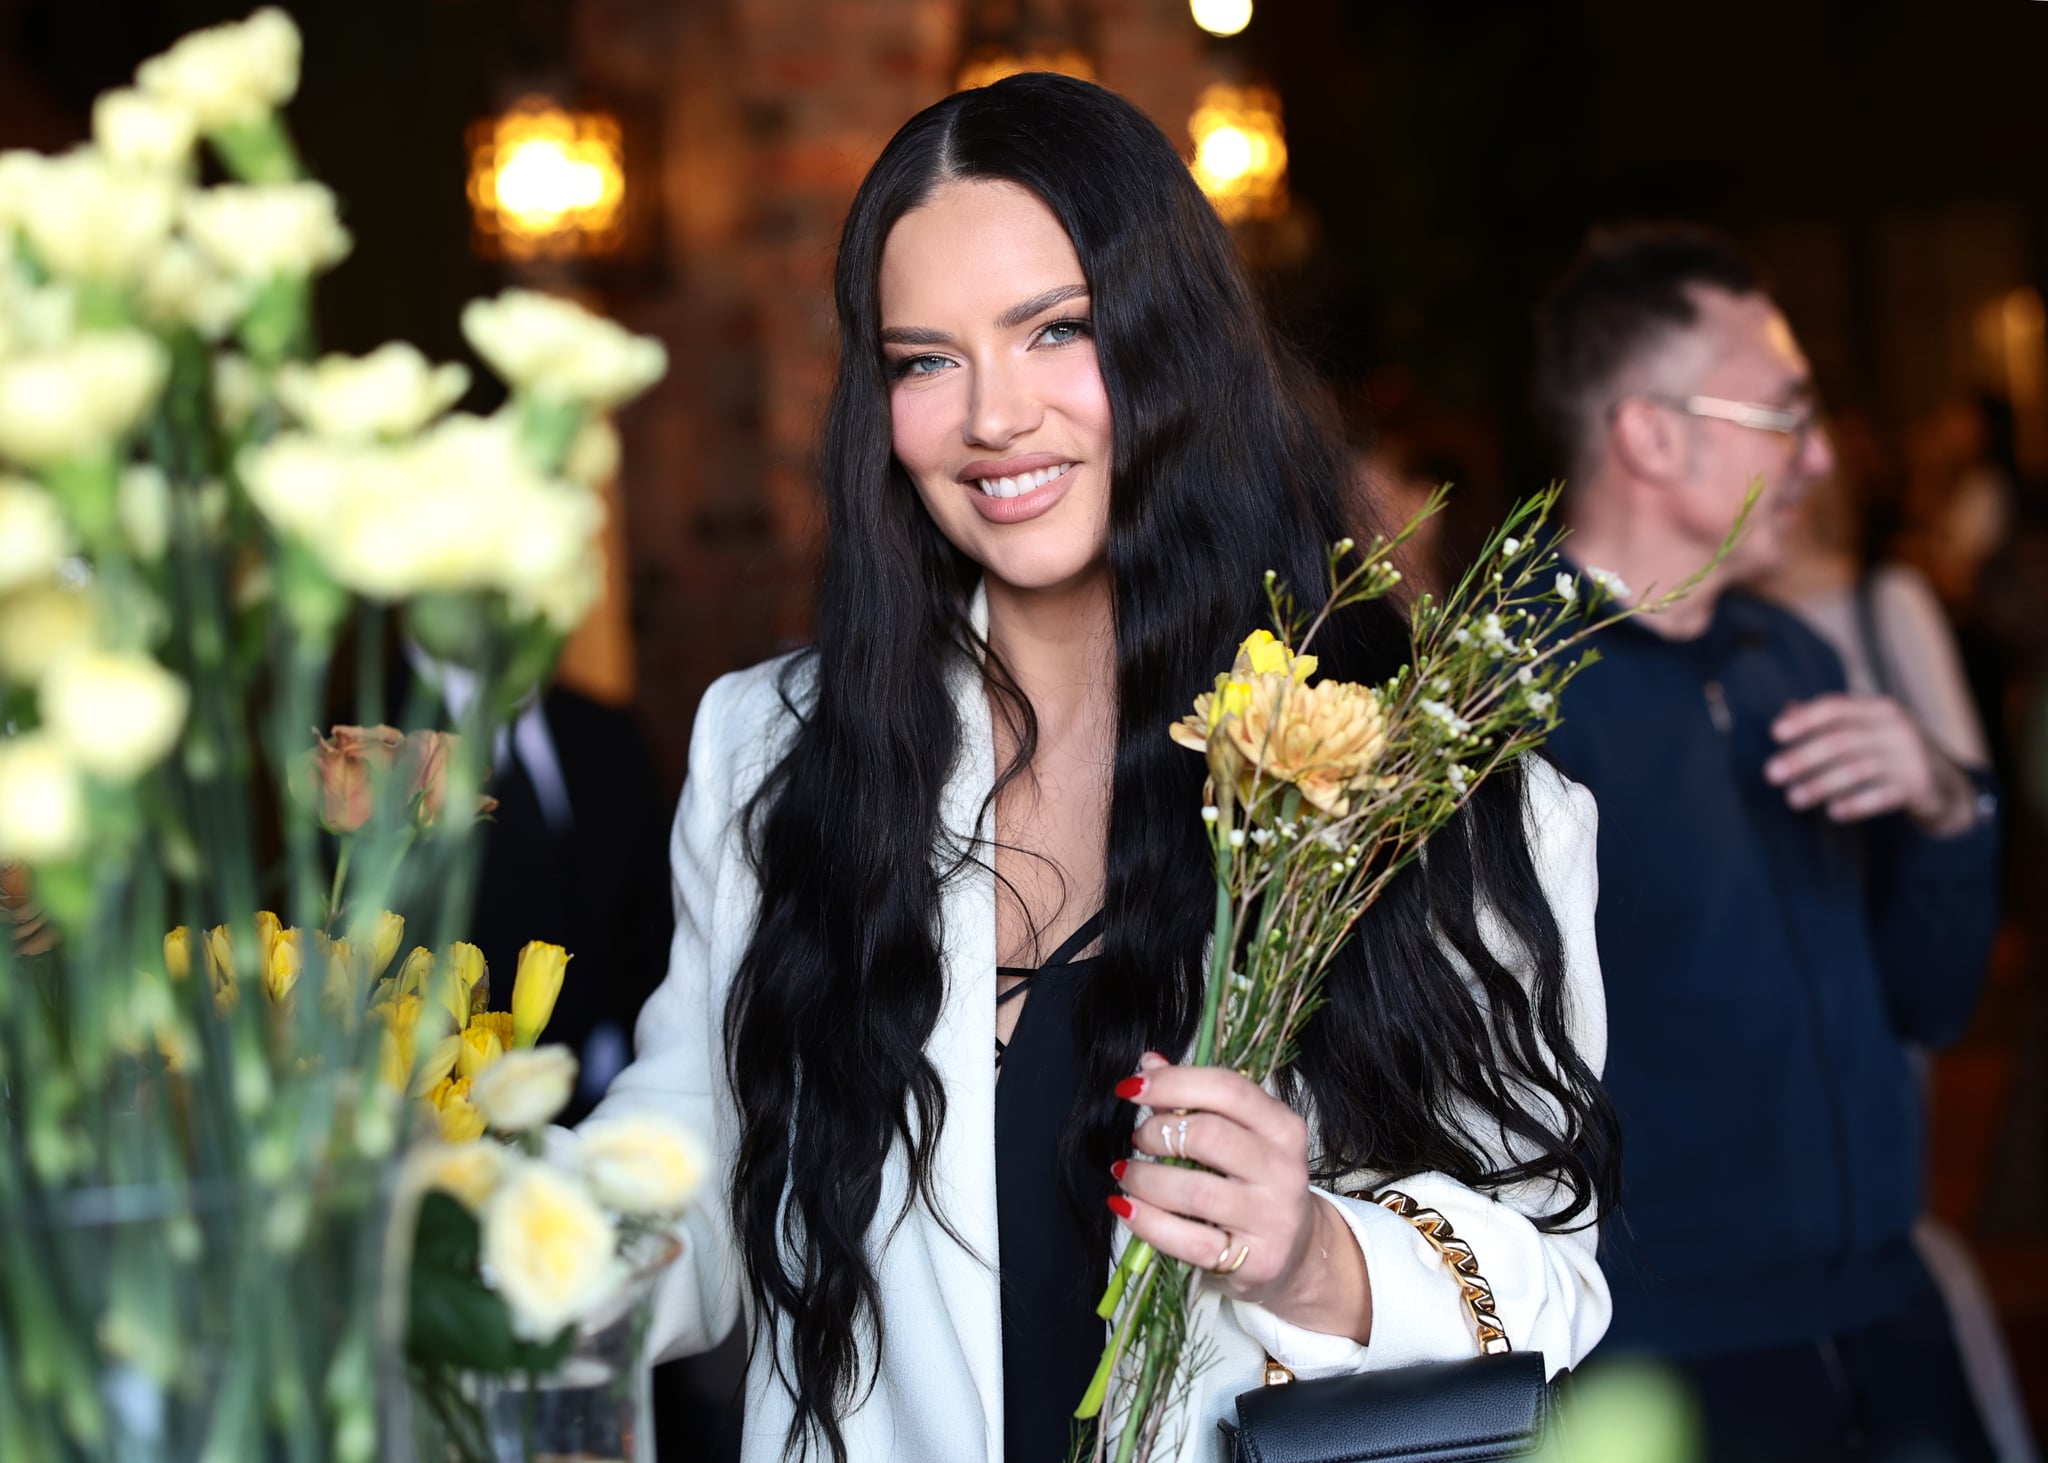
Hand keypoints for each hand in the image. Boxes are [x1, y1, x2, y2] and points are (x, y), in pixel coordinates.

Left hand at [1112, 1052, 1371, 1342]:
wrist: (1297, 1252)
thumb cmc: (1257, 1184)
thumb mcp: (1238, 1136)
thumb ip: (1193, 1099)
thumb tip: (1148, 1063)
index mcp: (1283, 1127)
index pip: (1227, 1089)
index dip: (1173, 1083)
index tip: (1131, 1088)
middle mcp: (1283, 1169)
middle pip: (1209, 1136)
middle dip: (1158, 1133)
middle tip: (1138, 1140)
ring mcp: (1272, 1218)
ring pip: (1195, 1191)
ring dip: (1145, 1179)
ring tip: (1126, 1174)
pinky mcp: (1254, 1260)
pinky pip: (1189, 1241)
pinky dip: (1148, 1222)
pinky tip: (1126, 1207)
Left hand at [1766, 694, 1976, 836]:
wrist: (1947, 787)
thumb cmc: (1892, 755)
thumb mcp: (1866, 732)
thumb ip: (1830, 723)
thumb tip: (1787, 711)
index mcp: (1879, 709)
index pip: (1837, 707)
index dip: (1805, 719)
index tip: (1775, 734)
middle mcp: (1896, 728)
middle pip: (1841, 740)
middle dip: (1803, 757)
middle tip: (1771, 774)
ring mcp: (1911, 757)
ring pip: (1858, 769)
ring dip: (1821, 785)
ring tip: (1793, 799)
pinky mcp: (1922, 786)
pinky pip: (1883, 796)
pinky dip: (1857, 804)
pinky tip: (1834, 813)